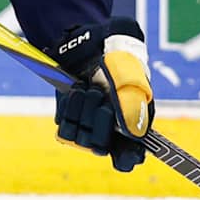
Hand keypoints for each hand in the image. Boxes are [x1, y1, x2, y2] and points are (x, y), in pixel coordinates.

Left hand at [51, 18, 152, 172]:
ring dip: (83, 112)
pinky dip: (70, 108)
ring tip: (88, 88)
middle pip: (100, 147)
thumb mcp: (130, 75)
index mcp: (133, 124)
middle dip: (99, 122)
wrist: (90, 40)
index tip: (124, 151)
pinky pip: (64, 127)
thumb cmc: (118, 57)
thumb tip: (135, 135)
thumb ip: (133, 104)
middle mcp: (110, 130)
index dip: (127, 158)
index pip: (129, 157)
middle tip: (100, 96)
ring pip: (81, 139)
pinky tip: (76, 91)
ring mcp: (88, 124)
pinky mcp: (69, 117)